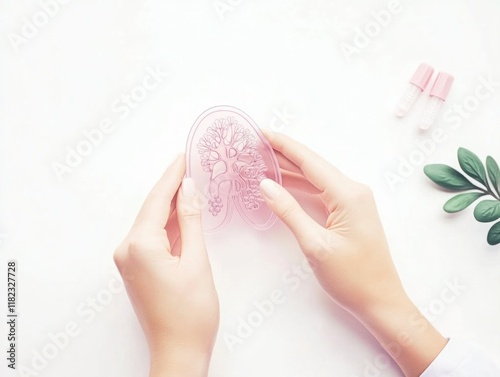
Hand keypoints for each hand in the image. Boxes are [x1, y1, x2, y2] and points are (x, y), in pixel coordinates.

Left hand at [114, 154, 218, 376]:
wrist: (178, 351)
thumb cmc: (191, 313)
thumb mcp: (197, 261)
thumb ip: (190, 221)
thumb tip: (188, 189)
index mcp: (139, 245)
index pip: (157, 200)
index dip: (172, 176)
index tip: (183, 156)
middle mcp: (127, 249)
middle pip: (152, 208)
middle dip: (172, 187)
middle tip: (190, 165)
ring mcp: (129, 259)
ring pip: (152, 222)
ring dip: (171, 204)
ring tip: (190, 183)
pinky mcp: (136, 267)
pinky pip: (152, 236)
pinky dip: (168, 223)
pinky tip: (183, 211)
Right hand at [259, 131, 445, 376]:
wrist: (380, 300)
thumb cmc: (351, 277)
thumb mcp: (315, 246)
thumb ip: (289, 212)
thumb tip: (265, 184)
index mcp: (348, 194)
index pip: (310, 161)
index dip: (283, 145)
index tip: (260, 133)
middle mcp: (353, 191)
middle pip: (313, 165)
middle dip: (283, 154)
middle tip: (255, 146)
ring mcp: (353, 200)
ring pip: (316, 178)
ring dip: (290, 170)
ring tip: (262, 161)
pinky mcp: (350, 211)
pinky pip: (321, 191)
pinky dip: (301, 186)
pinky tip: (283, 183)